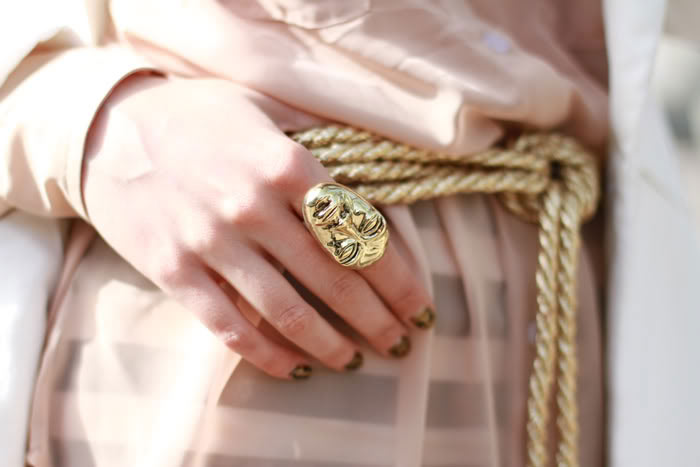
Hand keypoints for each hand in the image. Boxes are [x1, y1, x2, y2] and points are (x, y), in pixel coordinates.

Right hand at [83, 75, 434, 378]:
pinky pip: (229, 326)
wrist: (106, 128)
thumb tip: (377, 160)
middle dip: (374, 317)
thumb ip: (318, 136)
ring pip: (287, 310)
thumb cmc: (196, 116)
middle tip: (398, 340)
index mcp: (285, 163)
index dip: (396, 275)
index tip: (417, 302)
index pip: (358, 231)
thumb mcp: (263, 107)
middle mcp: (253, 206)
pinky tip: (293, 368)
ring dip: (328, 342)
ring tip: (354, 359)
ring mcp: (211, 242)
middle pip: (332, 277)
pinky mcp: (175, 270)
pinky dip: (266, 354)